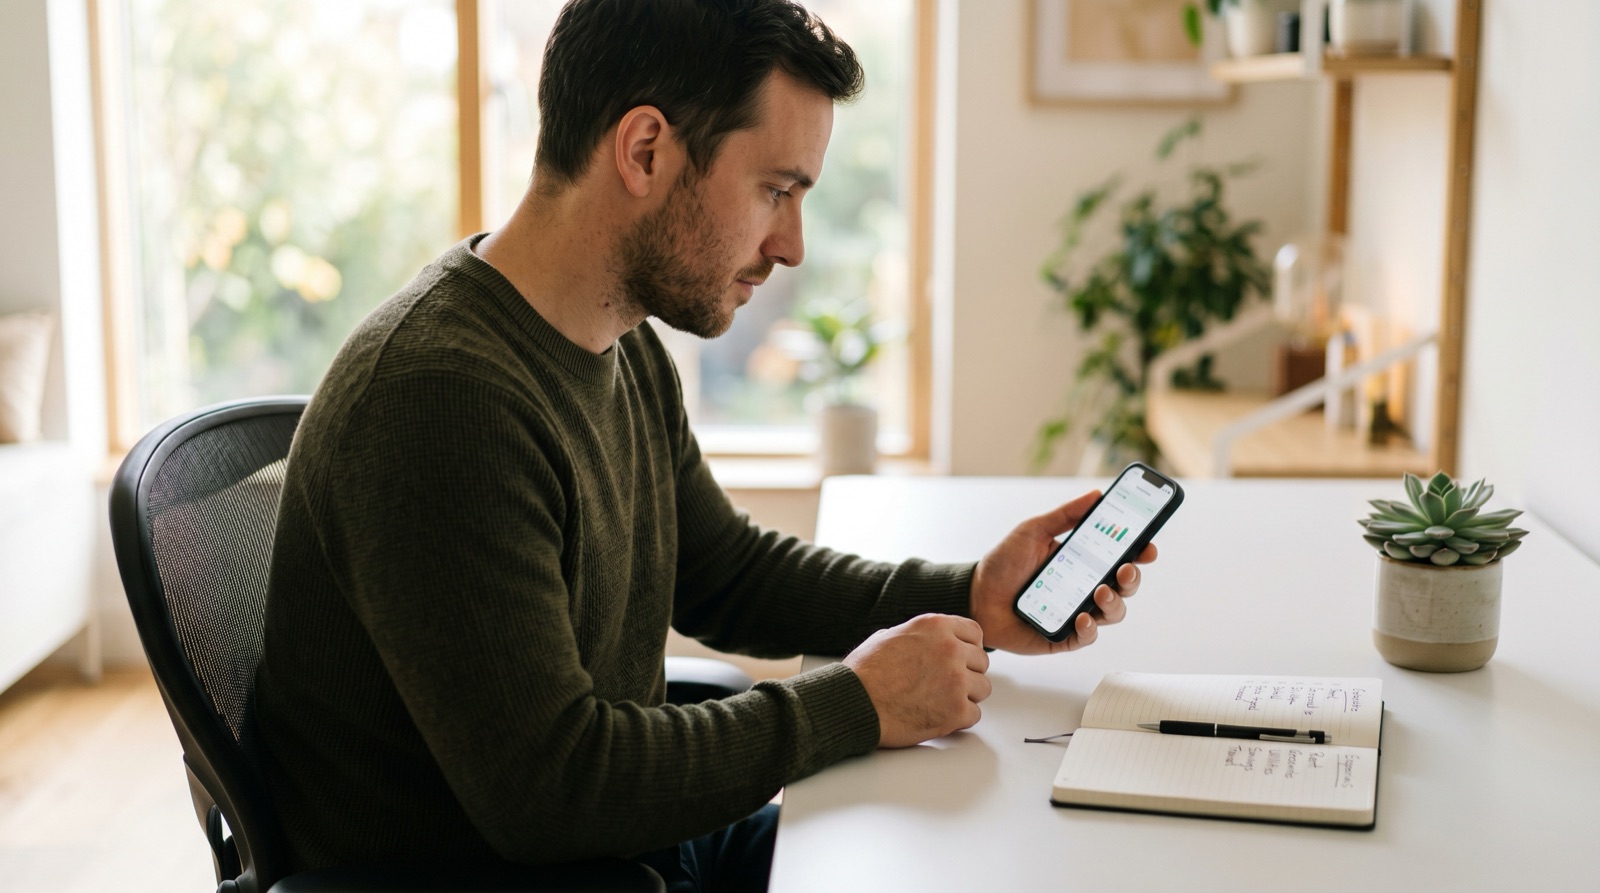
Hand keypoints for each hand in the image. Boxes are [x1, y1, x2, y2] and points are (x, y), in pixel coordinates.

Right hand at [843, 614, 991, 747]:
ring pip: (982, 688)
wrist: (854, 703)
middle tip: (945, 685)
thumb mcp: (888, 636)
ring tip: (941, 702)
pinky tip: (938, 716)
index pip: (974, 633)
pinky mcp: (956, 711)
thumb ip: (917, 635)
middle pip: (981, 662)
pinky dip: (959, 719)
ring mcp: (956, 680)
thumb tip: (926, 640)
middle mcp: (951, 649)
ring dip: (966, 697)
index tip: (960, 659)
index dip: (968, 648)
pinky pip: (974, 715)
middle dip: (967, 673)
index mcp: (936, 626)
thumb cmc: (864, 673)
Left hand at [969, 491, 1157, 654]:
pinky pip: (1086, 636)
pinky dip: (1089, 628)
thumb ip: (1064, 515)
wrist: (974, 596)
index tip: (1147, 546)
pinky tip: (1082, 618)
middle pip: (1123, 586)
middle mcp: (1084, 588)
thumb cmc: (1003, 564)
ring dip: (1114, 602)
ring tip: (1100, 592)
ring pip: (1112, 612)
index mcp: (1082, 561)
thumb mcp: (1032, 531)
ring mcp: (1076, 613)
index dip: (1139, 553)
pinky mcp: (1063, 637)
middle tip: (1124, 569)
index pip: (1120, 557)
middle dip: (1131, 578)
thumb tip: (1097, 494)